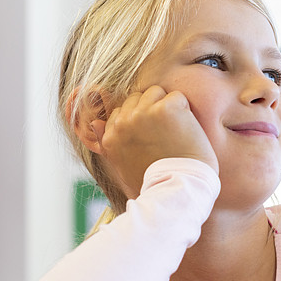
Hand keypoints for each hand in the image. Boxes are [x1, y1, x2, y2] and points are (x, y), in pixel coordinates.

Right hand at [91, 86, 218, 196]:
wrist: (177, 188)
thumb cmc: (152, 181)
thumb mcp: (121, 166)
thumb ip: (107, 143)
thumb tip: (94, 122)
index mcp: (111, 136)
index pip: (121, 111)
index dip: (139, 121)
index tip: (151, 136)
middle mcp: (123, 123)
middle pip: (137, 98)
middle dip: (151, 110)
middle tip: (164, 134)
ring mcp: (144, 113)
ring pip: (155, 92)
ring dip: (167, 106)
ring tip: (175, 131)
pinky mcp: (166, 109)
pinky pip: (177, 96)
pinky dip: (185, 110)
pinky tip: (186, 130)